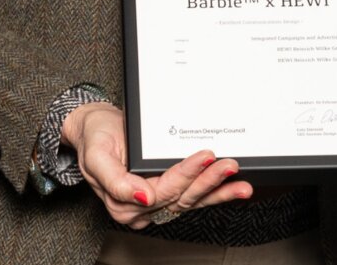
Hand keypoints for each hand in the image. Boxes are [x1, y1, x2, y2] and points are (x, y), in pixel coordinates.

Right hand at [64, 103, 252, 227]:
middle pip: (182, 197)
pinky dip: (216, 193)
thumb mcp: (95, 157)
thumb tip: (143, 197)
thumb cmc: (96, 138)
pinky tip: (234, 188)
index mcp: (124, 203)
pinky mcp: (169, 192)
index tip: (204, 157)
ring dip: (218, 192)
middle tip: (228, 165)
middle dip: (208, 181)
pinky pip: (194, 196)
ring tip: (241, 184)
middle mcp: (143, 206)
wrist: (96, 128)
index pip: (163, 191)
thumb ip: (115, 181)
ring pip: (192, 200)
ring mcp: (158, 201)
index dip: (186, 175)